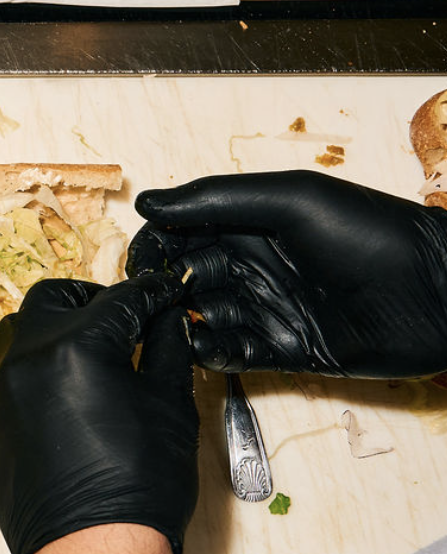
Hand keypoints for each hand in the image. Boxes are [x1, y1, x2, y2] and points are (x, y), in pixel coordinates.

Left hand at [0, 274, 197, 553]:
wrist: (89, 553)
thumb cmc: (139, 485)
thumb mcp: (169, 406)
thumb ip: (167, 350)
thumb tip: (169, 320)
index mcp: (76, 346)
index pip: (120, 300)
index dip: (151, 294)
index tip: (166, 294)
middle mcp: (26, 359)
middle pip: (56, 298)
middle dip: (93, 301)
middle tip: (126, 320)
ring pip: (20, 330)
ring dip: (55, 328)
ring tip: (93, 351)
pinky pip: (8, 374)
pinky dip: (37, 368)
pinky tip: (68, 392)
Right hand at [129, 171, 446, 378]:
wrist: (441, 294)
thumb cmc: (373, 233)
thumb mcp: (293, 199)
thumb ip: (217, 199)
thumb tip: (147, 202)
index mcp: (251, 223)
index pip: (182, 232)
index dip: (154, 245)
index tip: (138, 262)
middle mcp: (254, 265)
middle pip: (186, 277)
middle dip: (164, 287)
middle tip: (153, 300)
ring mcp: (268, 309)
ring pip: (203, 318)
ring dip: (183, 322)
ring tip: (175, 326)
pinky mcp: (284, 350)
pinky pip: (232, 355)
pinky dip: (210, 354)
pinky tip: (202, 349)